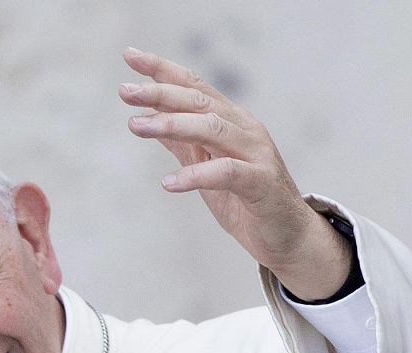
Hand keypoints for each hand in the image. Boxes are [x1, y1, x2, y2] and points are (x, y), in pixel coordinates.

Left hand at [118, 46, 351, 300]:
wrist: (287, 237)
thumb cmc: (246, 201)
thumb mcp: (206, 168)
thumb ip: (184, 144)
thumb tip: (150, 119)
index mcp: (231, 122)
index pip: (194, 87)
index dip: (163, 71)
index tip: (130, 56)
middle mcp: (245, 129)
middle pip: (200, 102)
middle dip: (160, 93)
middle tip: (124, 92)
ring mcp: (256, 153)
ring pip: (212, 128)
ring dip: (171, 125)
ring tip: (135, 126)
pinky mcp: (261, 183)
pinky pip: (226, 173)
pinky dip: (195, 175)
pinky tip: (168, 183)